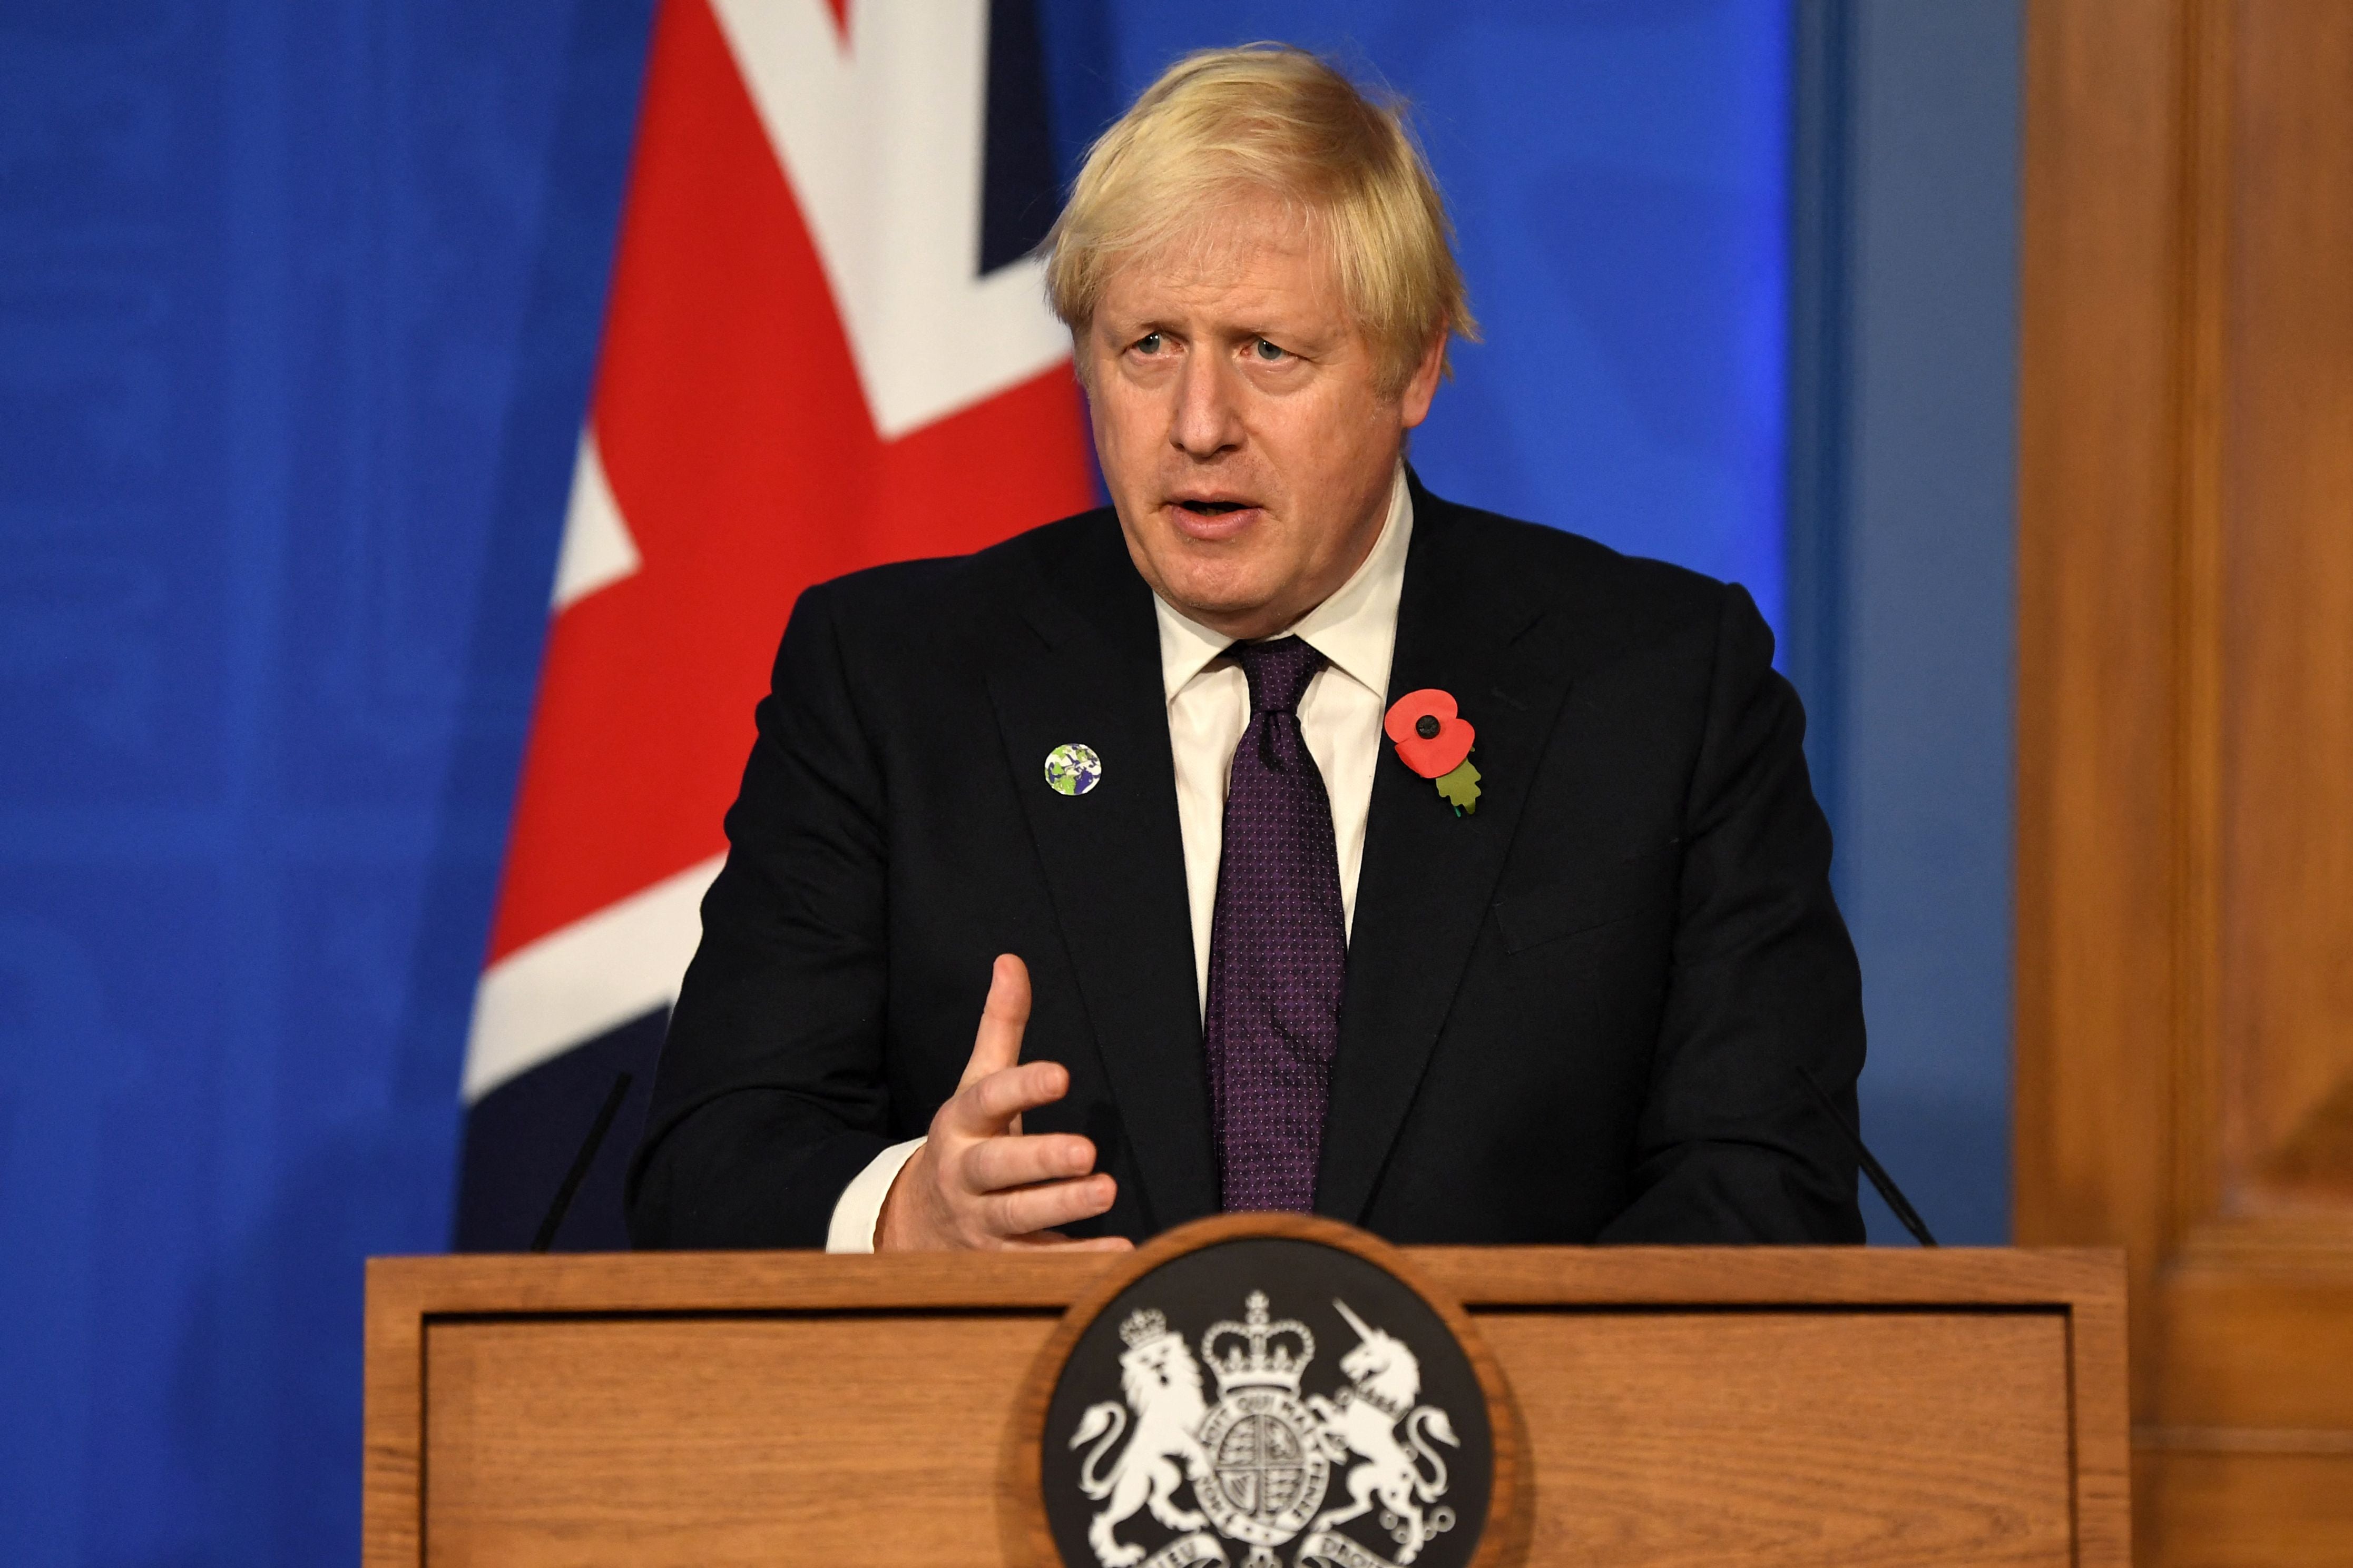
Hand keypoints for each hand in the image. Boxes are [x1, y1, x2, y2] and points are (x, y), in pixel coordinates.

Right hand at [874, 955, 1133, 1251]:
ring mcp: (980, 1220)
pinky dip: (1079, 1260)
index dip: (1023, 1086)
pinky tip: (1121, 1251)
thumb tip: (1011, 961)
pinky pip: (1040, 1261)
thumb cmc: (966, 1140)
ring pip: (1018, 1216)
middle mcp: (966, 1173)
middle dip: (1040, 1159)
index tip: (1062, 1074)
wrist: (915, 1223)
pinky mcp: (1000, 1259)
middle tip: (1086, 1151)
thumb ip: (999, 1028)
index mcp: (960, 1123)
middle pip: (998, 1166)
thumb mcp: (976, 1084)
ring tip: (1106, 1190)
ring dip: (1063, 1206)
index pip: (988, 1100)